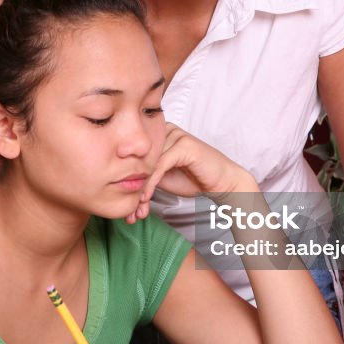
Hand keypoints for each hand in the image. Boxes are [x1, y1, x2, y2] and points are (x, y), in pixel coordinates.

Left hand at [127, 123, 255, 222]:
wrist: (222, 184)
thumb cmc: (194, 179)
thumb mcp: (163, 178)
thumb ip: (145, 175)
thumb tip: (121, 186)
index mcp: (159, 135)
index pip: (135, 156)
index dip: (127, 182)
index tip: (124, 206)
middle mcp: (165, 131)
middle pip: (139, 160)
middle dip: (132, 189)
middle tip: (128, 213)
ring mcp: (175, 136)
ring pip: (147, 164)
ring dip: (139, 190)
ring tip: (136, 210)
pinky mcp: (183, 145)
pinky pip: (160, 165)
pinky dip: (150, 184)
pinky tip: (146, 199)